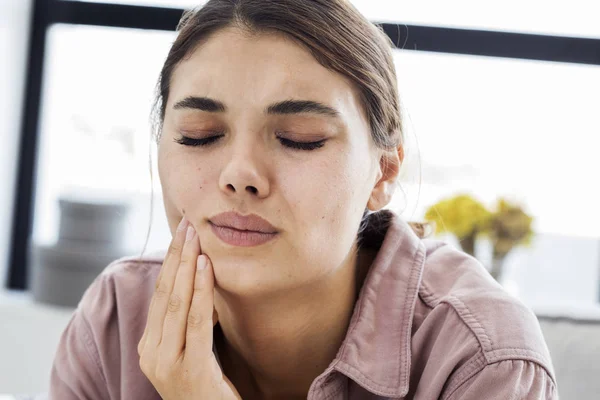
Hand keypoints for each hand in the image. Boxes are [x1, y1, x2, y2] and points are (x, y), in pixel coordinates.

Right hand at [138, 218, 241, 399]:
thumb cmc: (207, 386)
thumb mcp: (193, 350)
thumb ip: (190, 322)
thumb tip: (200, 281)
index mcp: (150, 346)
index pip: (159, 295)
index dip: (170, 262)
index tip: (180, 234)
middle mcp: (151, 353)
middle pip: (164, 293)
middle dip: (176, 256)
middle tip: (186, 224)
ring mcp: (166, 363)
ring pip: (176, 303)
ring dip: (186, 265)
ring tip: (195, 237)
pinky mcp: (189, 370)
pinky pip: (196, 322)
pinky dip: (200, 290)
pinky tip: (205, 267)